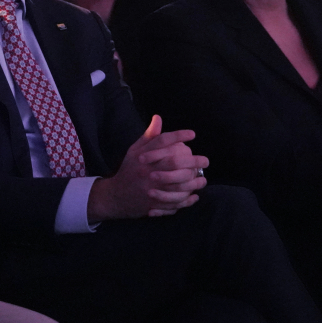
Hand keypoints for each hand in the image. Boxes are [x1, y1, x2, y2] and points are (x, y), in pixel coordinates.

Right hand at [88, 115, 207, 221]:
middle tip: (206, 160)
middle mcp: (146, 172)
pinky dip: (186, 200)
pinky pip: (174, 203)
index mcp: (142, 157)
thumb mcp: (134, 151)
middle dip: (193, 161)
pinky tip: (195, 195)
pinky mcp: (153, 204)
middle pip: (173, 163)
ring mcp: (150, 189)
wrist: (115, 196)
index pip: (162, 141)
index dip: (178, 136)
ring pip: (177, 186)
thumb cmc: (129, 170)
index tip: (192, 134)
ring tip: (203, 178)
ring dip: (193, 183)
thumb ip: (149, 137)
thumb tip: (158, 117)